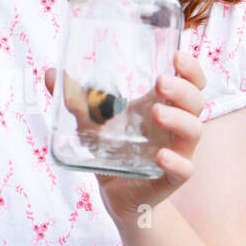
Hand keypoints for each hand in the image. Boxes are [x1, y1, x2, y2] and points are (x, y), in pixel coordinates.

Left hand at [44, 50, 206, 223]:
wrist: (114, 191)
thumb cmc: (110, 147)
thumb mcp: (90, 120)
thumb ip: (73, 98)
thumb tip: (50, 72)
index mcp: (160, 105)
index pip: (190, 82)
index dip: (191, 69)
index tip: (178, 55)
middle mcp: (173, 126)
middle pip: (195, 102)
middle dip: (183, 89)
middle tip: (161, 81)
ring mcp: (176, 151)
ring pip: (193, 131)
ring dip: (179, 120)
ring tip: (156, 111)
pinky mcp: (171, 177)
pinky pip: (184, 170)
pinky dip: (177, 162)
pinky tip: (162, 155)